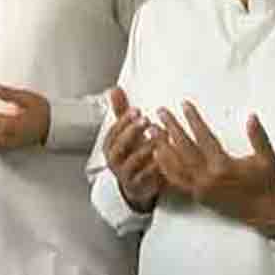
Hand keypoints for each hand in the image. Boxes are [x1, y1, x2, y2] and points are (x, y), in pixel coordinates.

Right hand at [101, 88, 163, 212]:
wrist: (135, 183)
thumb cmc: (132, 151)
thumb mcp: (126, 131)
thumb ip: (121, 111)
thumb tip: (114, 88)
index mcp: (110, 146)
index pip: (113, 132)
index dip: (124, 121)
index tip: (137, 110)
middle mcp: (114, 161)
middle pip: (119, 147)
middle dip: (132, 132)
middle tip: (146, 120)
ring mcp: (125, 174)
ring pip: (132, 163)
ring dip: (144, 150)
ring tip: (156, 138)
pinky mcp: (138, 186)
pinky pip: (145, 178)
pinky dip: (154, 168)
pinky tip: (164, 159)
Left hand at [151, 103, 274, 237]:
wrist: (262, 212)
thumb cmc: (265, 183)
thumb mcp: (267, 158)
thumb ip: (258, 137)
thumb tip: (251, 117)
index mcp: (223, 166)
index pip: (203, 137)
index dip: (193, 119)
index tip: (184, 105)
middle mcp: (207, 178)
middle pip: (183, 149)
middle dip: (171, 128)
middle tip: (161, 113)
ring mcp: (199, 188)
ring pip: (174, 165)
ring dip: (162, 146)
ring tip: (152, 131)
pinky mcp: (197, 196)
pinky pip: (175, 181)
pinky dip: (164, 167)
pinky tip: (157, 156)